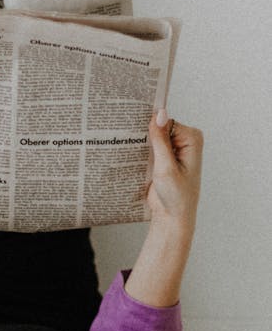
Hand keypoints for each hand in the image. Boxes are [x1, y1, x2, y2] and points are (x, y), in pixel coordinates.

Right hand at [146, 111, 203, 232]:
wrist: (171, 217)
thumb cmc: (176, 197)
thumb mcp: (166, 167)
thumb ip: (161, 140)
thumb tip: (160, 113)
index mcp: (193, 140)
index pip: (167, 121)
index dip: (154, 129)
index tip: (143, 138)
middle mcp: (186, 141)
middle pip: (160, 125)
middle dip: (148, 135)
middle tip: (139, 148)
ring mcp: (175, 148)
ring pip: (153, 134)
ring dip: (144, 143)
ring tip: (138, 156)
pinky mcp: (165, 155)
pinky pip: (151, 143)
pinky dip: (143, 149)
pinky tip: (137, 158)